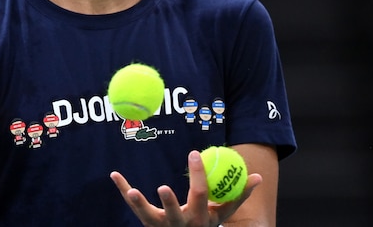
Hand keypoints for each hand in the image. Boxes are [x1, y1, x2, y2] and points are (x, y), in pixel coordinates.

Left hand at [110, 150, 262, 226]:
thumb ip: (239, 195)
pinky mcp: (147, 223)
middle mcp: (181, 224)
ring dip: (139, 203)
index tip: (192, 153)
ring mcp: (162, 226)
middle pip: (175, 213)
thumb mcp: (223, 213)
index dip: (197, 175)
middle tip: (163, 187)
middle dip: (170, 202)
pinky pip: (134, 206)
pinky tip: (114, 174)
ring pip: (148, 215)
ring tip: (133, 190)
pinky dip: (124, 190)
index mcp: (201, 217)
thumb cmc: (206, 223)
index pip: (200, 195)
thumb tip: (258, 176)